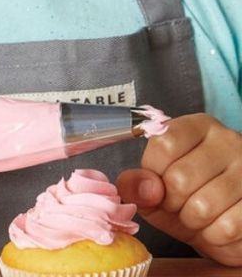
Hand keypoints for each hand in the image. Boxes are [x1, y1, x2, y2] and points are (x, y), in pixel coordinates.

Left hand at [116, 113, 241, 265]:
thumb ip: (136, 183)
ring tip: (197, 215)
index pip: (164, 144)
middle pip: (180, 178)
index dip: (153, 173)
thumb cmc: (185, 199)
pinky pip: (227, 227)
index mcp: (197, 127)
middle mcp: (227, 141)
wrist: (223, 226)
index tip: (157, 183)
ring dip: (192, 221)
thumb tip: (143, 188)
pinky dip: (214, 235)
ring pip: (203, 206)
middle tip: (178, 204)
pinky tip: (217, 226)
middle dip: (171, 202)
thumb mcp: (152, 188)